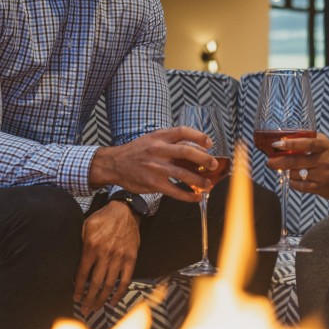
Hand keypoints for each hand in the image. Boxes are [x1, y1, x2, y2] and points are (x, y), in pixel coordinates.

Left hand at [74, 201, 140, 315]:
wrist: (125, 211)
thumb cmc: (103, 218)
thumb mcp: (85, 226)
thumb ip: (79, 243)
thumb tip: (71, 259)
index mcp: (91, 247)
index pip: (82, 274)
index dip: (78, 289)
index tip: (75, 298)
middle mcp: (105, 254)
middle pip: (95, 283)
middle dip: (89, 299)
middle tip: (84, 309)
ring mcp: (120, 257)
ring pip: (110, 284)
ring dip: (102, 299)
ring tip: (96, 308)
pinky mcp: (131, 258)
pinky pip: (125, 280)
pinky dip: (119, 293)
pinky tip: (113, 301)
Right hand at [89, 127, 218, 201]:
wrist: (114, 164)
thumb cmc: (136, 151)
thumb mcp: (152, 139)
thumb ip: (170, 143)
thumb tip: (194, 149)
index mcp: (159, 137)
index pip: (182, 131)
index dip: (198, 136)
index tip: (209, 143)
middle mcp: (158, 150)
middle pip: (186, 151)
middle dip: (204, 158)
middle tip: (214, 164)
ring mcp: (155, 167)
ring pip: (182, 173)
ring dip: (199, 180)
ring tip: (208, 185)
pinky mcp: (153, 183)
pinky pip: (174, 191)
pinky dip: (187, 195)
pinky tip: (196, 197)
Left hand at [265, 132, 328, 200]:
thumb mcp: (324, 145)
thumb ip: (307, 141)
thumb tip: (282, 141)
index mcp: (324, 145)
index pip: (306, 143)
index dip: (290, 143)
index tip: (276, 144)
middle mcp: (324, 160)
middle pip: (295, 161)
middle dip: (278, 161)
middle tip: (269, 162)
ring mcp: (322, 175)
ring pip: (295, 173)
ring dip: (288, 172)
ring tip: (290, 170)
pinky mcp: (319, 188)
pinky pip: (298, 185)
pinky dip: (293, 182)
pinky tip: (296, 178)